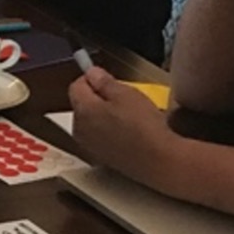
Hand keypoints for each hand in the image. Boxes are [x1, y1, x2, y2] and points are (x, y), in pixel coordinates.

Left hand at [68, 66, 178, 188]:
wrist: (158, 160)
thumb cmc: (142, 125)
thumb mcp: (125, 94)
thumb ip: (104, 81)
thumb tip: (92, 73)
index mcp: (82, 110)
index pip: (75, 86)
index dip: (91, 78)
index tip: (106, 78)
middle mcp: (79, 129)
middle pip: (81, 104)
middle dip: (97, 98)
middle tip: (122, 97)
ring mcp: (89, 146)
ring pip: (90, 121)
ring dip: (103, 115)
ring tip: (128, 115)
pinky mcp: (101, 158)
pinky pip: (99, 137)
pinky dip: (109, 131)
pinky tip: (128, 132)